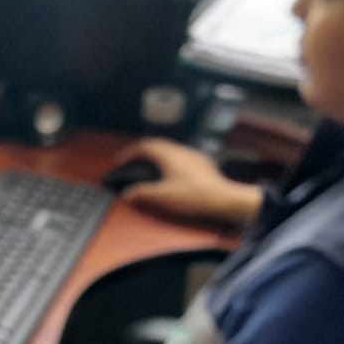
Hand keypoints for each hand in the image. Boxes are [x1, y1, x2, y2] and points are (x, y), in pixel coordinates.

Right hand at [117, 140, 262, 226]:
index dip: (129, 153)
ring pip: (170, 148)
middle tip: (133, 159)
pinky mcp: (203, 163)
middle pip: (157, 144)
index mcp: (168, 155)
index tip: (120, 161)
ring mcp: (193, 155)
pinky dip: (170, 159)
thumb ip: (142, 193)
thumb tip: (127, 194)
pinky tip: (172, 171)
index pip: (144, 146)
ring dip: (157, 153)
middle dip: (142, 150)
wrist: (223, 199)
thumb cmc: (193, 196)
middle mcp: (180, 150)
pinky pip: (182, 155)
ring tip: (150, 165)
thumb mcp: (162, 197)